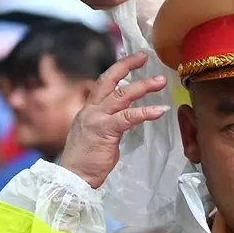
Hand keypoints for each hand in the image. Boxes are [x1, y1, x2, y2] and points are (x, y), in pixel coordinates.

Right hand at [60, 53, 169, 188]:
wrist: (73, 176)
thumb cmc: (86, 159)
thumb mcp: (95, 133)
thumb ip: (109, 121)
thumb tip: (125, 115)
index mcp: (88, 109)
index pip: (103, 82)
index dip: (118, 68)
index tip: (133, 59)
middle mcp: (91, 109)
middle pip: (110, 80)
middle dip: (127, 65)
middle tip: (145, 56)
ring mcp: (97, 119)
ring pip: (122, 95)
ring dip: (143, 86)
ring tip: (160, 81)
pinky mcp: (105, 131)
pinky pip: (128, 117)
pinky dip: (146, 112)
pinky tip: (160, 110)